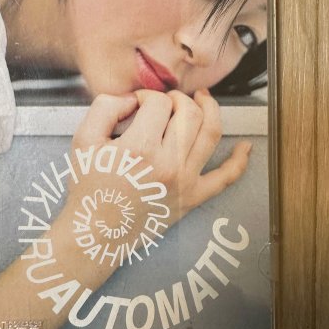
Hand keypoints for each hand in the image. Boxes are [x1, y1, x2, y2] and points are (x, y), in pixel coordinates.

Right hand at [69, 88, 251, 229]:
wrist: (95, 232)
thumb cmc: (88, 188)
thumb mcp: (83, 140)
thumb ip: (105, 107)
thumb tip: (133, 98)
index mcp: (140, 148)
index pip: (157, 103)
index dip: (145, 96)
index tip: (136, 104)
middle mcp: (168, 163)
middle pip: (189, 113)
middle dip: (177, 98)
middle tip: (163, 103)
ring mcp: (185, 181)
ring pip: (211, 133)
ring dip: (210, 109)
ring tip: (202, 99)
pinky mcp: (193, 198)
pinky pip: (225, 178)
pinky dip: (239, 161)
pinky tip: (246, 147)